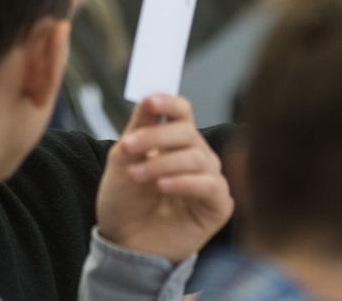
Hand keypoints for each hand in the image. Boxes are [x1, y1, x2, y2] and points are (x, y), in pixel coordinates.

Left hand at [97, 95, 232, 263]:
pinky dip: (185, 182)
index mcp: (176, 141)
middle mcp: (197, 156)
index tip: (150, 102)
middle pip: (187, 132)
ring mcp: (210, 179)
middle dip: (156, 136)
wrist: (124, 245)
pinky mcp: (219, 204)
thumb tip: (148, 96)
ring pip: (196, 156)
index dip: (168, 103)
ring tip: (138, 175)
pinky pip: (210, 184)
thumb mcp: (123, 160)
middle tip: (128, 146)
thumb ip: (139, 128)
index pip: (182, 111)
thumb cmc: (125, 203)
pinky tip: (163, 186)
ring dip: (163, 162)